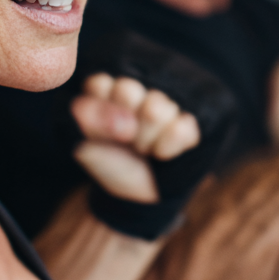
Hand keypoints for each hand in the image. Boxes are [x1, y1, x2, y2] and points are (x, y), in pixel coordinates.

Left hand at [71, 74, 200, 202]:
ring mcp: (166, 105)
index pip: (99, 83)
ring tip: (143, 149)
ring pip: (156, 110)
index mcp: (107, 91)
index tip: (100, 130)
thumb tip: (127, 121)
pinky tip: (162, 153)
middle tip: (124, 140)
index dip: (99, 112)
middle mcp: (138, 92)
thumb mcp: (89, 147)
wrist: (138, 196)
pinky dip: (167, 148)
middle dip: (122, 125)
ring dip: (145, 140)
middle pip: (127, 91)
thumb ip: (94, 120)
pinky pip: (181, 129)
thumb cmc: (112, 165)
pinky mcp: (189, 123)